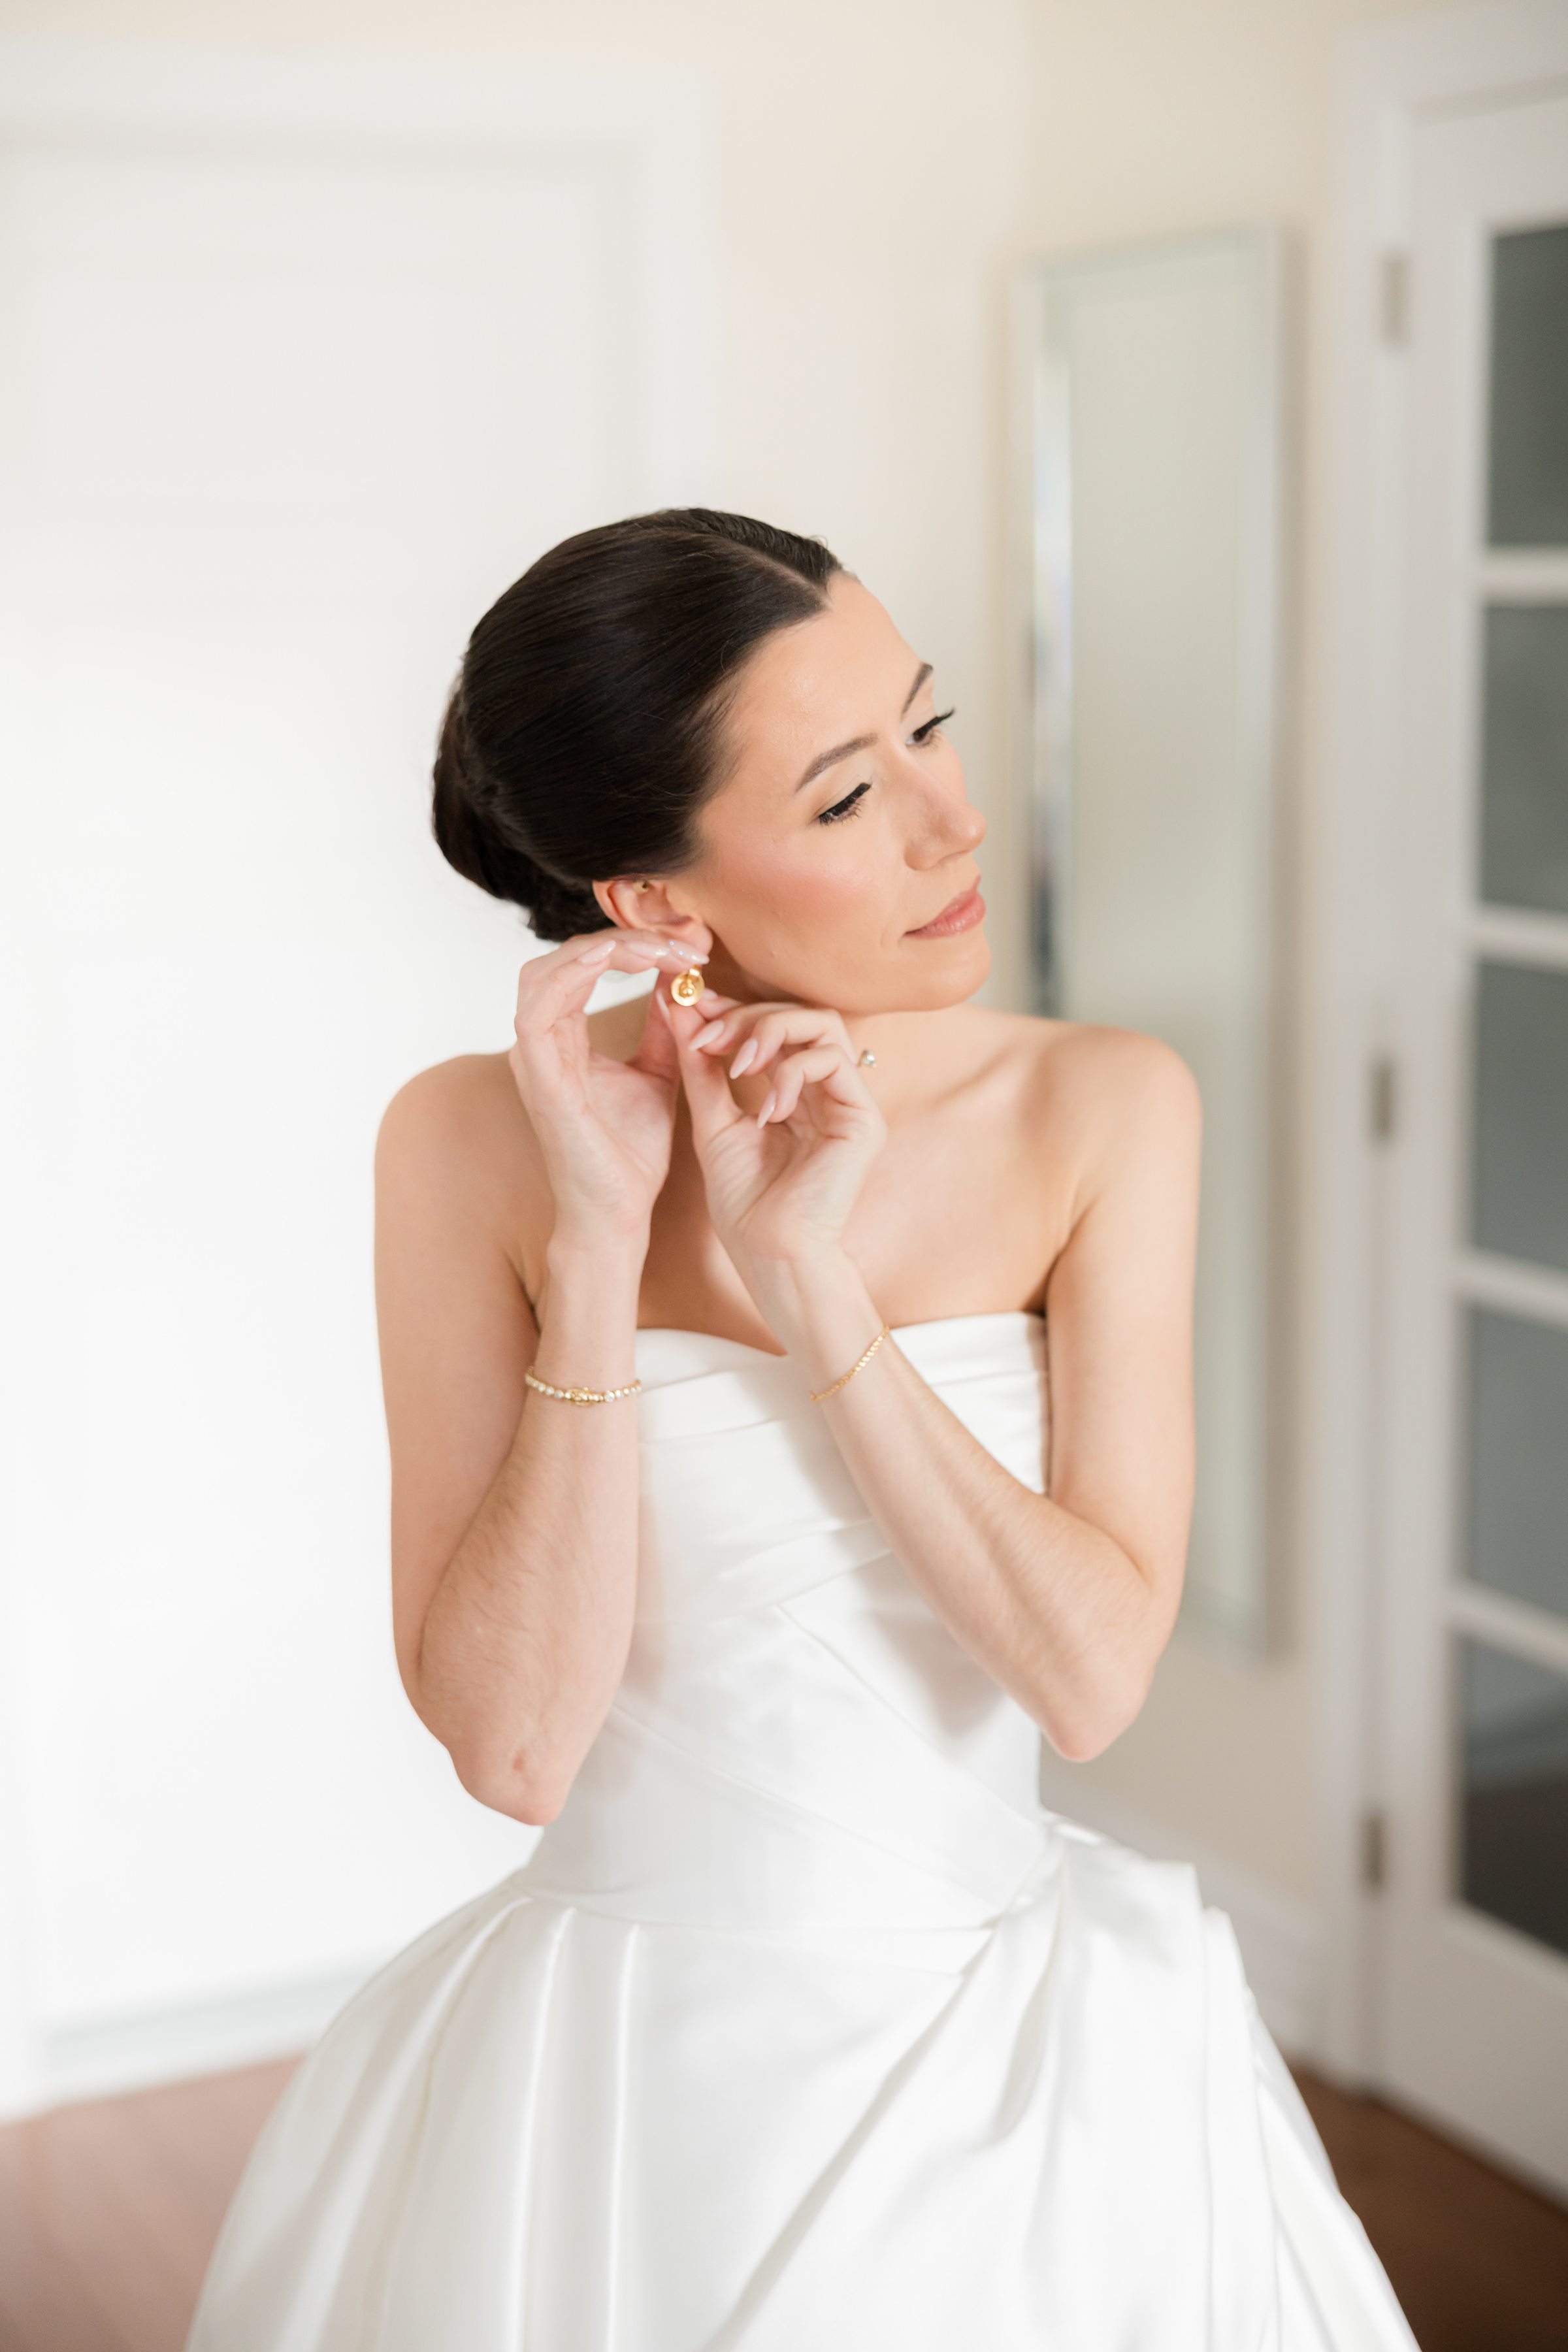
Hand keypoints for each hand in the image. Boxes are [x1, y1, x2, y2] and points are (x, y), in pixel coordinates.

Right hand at [508, 930, 703, 1241]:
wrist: (619, 1213)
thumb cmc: (631, 1154)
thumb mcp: (658, 1075)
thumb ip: (663, 1028)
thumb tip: (678, 983)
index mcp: (564, 1039)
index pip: (583, 965)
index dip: (631, 944)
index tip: (686, 944)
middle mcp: (542, 1043)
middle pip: (563, 958)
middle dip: (621, 938)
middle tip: (678, 939)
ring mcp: (535, 1059)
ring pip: (545, 972)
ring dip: (603, 949)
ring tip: (658, 948)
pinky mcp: (540, 1078)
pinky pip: (539, 1009)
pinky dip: (574, 975)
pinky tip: (619, 962)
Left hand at [666, 993, 886, 1290]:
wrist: (770, 1252)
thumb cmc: (745, 1202)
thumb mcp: (712, 1121)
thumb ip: (702, 1067)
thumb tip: (680, 1009)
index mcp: (795, 1092)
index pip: (774, 1028)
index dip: (735, 1010)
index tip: (692, 1008)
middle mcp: (826, 1091)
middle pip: (800, 1014)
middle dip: (747, 1016)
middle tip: (708, 1036)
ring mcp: (848, 1102)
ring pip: (822, 1024)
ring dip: (771, 1032)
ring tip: (738, 1065)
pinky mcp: (864, 1118)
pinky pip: (833, 1060)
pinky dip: (791, 1073)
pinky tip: (766, 1111)